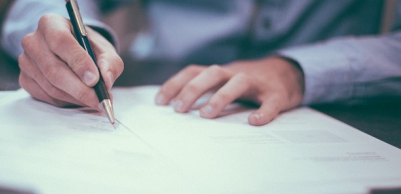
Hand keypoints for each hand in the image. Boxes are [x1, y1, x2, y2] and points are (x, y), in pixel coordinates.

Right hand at [18, 14, 122, 107]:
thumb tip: (105, 81)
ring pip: (51, 87)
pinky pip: (46, 96)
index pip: (61, 42)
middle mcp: (33, 41)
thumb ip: (109, 63)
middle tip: (99, 100)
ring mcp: (25, 61)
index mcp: (51, 24)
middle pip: (54, 69)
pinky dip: (66, 102)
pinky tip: (79, 98)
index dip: (79, 62)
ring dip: (76, 98)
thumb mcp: (105, 50)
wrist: (74, 53)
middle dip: (80, 89)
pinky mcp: (24, 79)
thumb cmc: (89, 48)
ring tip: (94, 100)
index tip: (95, 79)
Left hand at [155, 57, 304, 125]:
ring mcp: (257, 83)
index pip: (193, 72)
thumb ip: (204, 92)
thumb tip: (176, 110)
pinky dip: (263, 111)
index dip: (175, 84)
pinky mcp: (277, 95)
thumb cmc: (247, 84)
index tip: (160, 102)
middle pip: (212, 73)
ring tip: (206, 115)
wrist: (288, 74)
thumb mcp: (223, 83)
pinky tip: (254, 122)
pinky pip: (270, 102)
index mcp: (220, 73)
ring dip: (221, 96)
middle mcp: (235, 74)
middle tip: (179, 109)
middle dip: (193, 89)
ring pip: (238, 82)